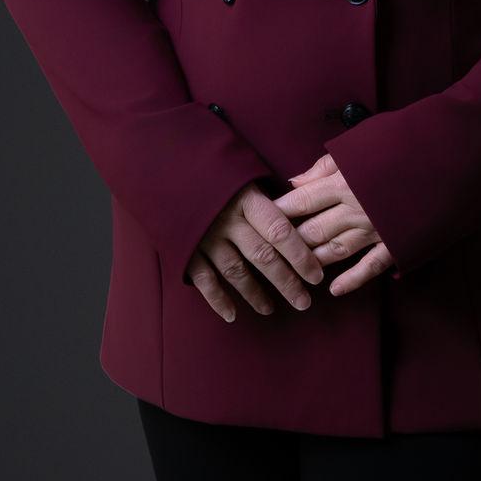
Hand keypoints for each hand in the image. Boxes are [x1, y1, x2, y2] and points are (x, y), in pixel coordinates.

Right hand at [186, 180, 324, 322]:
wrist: (164, 165)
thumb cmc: (213, 169)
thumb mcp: (242, 171)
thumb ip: (268, 192)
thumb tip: (303, 199)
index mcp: (246, 198)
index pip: (280, 231)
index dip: (300, 255)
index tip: (317, 275)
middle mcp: (227, 220)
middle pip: (263, 256)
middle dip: (286, 282)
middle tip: (303, 302)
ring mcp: (204, 236)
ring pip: (236, 272)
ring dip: (254, 294)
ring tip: (270, 309)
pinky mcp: (184, 249)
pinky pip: (204, 281)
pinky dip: (218, 300)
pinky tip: (231, 315)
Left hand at [272, 153, 394, 296]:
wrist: (450, 155)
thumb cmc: (404, 142)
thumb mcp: (362, 143)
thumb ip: (327, 164)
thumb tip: (296, 181)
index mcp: (345, 180)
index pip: (302, 200)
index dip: (279, 212)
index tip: (259, 221)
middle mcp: (356, 207)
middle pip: (313, 229)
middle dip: (290, 243)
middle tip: (269, 254)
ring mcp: (376, 228)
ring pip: (335, 250)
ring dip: (314, 262)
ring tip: (295, 272)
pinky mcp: (396, 243)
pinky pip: (370, 266)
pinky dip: (352, 279)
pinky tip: (334, 289)